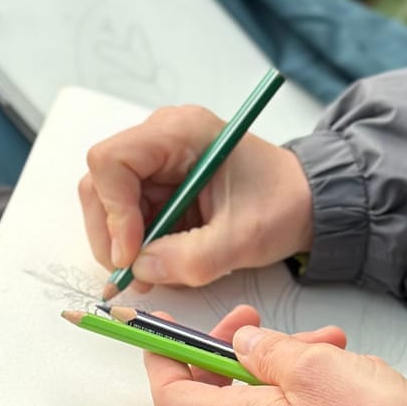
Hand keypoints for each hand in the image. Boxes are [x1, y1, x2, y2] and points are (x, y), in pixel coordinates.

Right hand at [79, 106, 313, 290]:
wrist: (305, 201)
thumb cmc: (283, 205)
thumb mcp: (243, 240)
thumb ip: (191, 258)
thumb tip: (140, 270)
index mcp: (181, 132)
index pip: (112, 161)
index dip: (113, 212)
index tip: (132, 253)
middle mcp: (161, 138)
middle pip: (101, 183)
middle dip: (111, 233)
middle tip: (133, 273)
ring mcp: (158, 162)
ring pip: (109, 203)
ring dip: (122, 244)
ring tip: (151, 273)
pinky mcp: (160, 185)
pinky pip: (129, 216)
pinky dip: (137, 245)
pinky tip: (159, 263)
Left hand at [144, 307, 406, 405]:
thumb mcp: (312, 366)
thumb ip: (268, 350)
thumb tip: (243, 344)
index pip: (172, 396)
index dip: (162, 358)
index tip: (162, 327)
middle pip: (212, 393)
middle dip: (227, 349)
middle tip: (248, 321)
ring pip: (257, 392)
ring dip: (279, 357)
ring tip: (322, 337)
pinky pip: (289, 405)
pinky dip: (304, 375)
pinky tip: (337, 358)